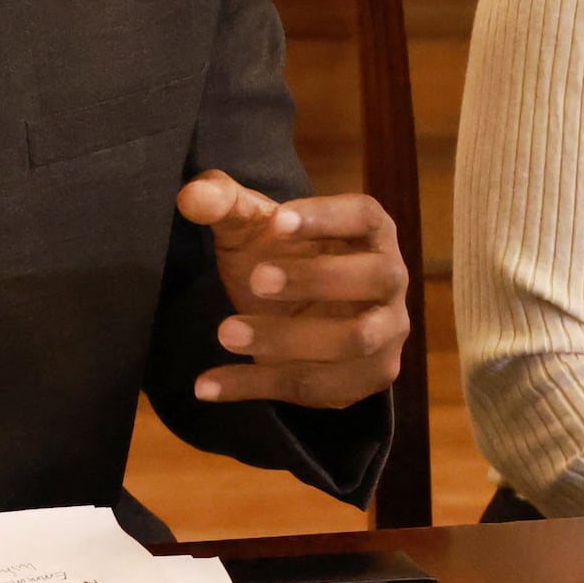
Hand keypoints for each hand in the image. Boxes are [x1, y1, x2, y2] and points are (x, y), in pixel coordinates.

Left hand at [178, 172, 408, 406]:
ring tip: (225, 333)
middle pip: (375, 277)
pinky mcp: (365, 379)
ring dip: (287, 339)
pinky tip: (208, 384)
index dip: (327, 217)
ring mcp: (385, 333)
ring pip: (351, 341)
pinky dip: (257, 386)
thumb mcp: (249, 228)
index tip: (277, 220)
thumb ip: (224, 204)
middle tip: (257, 280)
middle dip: (317, 279)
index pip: (365, 216)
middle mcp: (390, 280)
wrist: (294, 317)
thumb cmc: (279, 257)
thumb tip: (193, 196)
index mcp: (370, 232)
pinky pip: (316, 386)